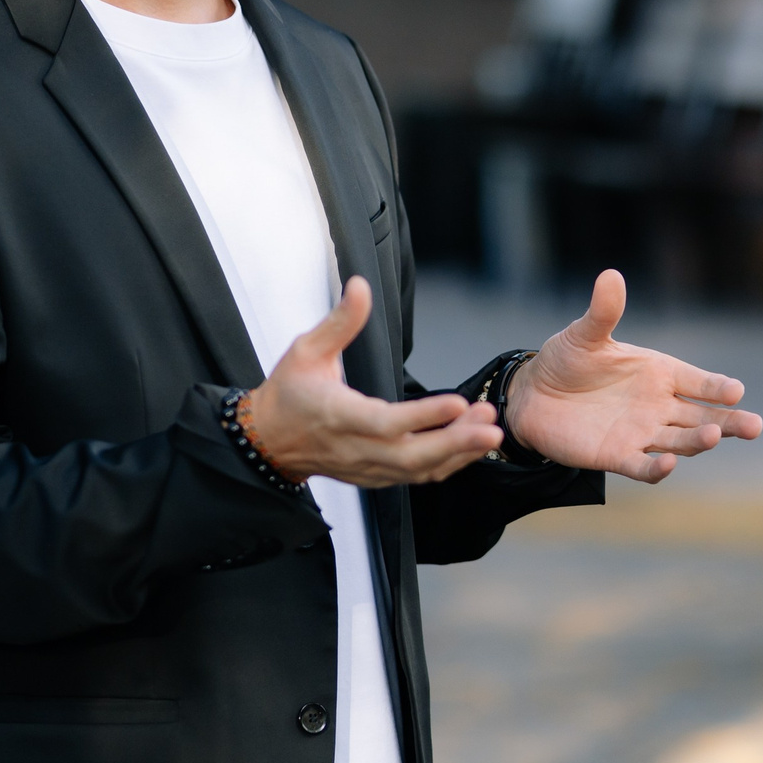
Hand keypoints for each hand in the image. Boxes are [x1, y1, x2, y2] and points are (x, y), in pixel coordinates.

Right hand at [246, 277, 504, 486]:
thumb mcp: (306, 349)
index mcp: (337, 415)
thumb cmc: (289, 393)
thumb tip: (360, 286)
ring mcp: (366, 468)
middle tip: (492, 424)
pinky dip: (447, 465)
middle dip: (456, 443)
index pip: (384, 422)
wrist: (270, 440)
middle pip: (411, 455)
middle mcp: (355, 448)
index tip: (457, 402)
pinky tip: (471, 445)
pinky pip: (415, 477)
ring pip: (419, 470)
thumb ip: (340, 321)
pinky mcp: (375, 477)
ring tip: (489, 428)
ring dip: (458, 453)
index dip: (423, 417)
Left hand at [502, 270, 762, 483]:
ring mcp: (642, 432)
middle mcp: (659, 405)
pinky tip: (668, 464)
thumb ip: (603, 312)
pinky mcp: (618, 456)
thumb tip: (610, 275)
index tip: (735, 391)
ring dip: (698, 441)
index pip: (700, 382)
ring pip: (681, 441)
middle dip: (730, 423)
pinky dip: (657, 468)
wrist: (534, 395)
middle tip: (755, 427)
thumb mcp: (585, 334)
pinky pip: (643, 465)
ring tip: (713, 436)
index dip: (719, 388)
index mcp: (660, 373)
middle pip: (704, 418)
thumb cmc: (568, 359)